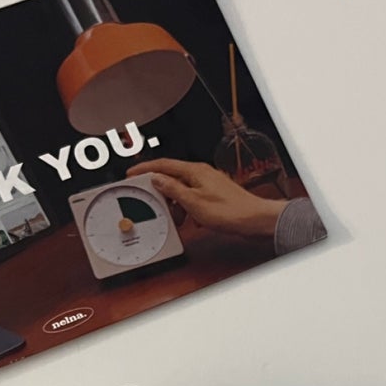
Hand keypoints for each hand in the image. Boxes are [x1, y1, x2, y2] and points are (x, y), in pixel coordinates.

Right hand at [127, 159, 286, 238]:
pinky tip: (190, 221)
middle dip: (161, 193)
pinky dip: (187, 210)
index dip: (145, 169)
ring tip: (175, 218)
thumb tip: (156, 178)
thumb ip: (172, 189)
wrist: (253, 220)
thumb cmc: (228, 211)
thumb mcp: (193, 201)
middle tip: (151, 203)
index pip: (163, 165)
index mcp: (194, 171)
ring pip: (182, 192)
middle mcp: (201, 174)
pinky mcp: (213, 197)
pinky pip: (192, 200)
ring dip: (175, 205)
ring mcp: (208, 185)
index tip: (131, 174)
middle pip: (172, 178)